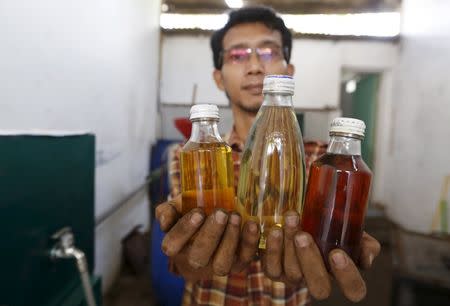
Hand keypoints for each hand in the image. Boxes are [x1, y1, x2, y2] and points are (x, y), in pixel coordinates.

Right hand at [155, 197, 259, 280]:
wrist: (214, 220)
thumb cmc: (192, 213)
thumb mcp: (177, 208)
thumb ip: (166, 210)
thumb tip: (164, 220)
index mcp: (175, 247)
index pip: (172, 245)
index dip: (184, 230)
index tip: (198, 212)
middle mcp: (194, 261)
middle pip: (199, 256)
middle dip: (211, 234)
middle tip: (221, 213)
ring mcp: (216, 265)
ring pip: (222, 263)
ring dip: (230, 240)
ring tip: (235, 217)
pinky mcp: (238, 264)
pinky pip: (245, 258)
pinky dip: (250, 242)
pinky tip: (251, 224)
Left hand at [263, 210, 380, 301]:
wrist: (301, 216)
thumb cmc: (329, 225)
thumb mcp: (349, 229)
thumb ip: (363, 240)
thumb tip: (367, 253)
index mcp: (342, 273)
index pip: (354, 289)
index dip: (347, 276)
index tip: (337, 253)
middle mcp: (319, 280)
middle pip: (319, 288)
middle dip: (310, 261)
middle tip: (303, 236)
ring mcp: (296, 278)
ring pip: (293, 272)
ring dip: (289, 245)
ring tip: (289, 219)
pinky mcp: (275, 272)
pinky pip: (271, 267)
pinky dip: (272, 248)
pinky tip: (274, 230)